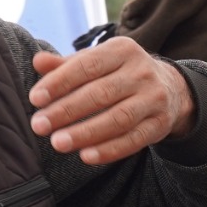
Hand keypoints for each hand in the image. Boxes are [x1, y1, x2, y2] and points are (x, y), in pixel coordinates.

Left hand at [29, 38, 193, 164]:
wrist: (170, 88)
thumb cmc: (119, 74)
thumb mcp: (97, 62)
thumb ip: (67, 65)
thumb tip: (38, 62)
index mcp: (122, 50)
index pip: (87, 65)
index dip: (60, 82)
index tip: (35, 99)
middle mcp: (142, 72)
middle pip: (101, 93)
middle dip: (67, 111)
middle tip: (39, 126)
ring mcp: (154, 98)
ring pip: (118, 118)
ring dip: (86, 133)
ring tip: (58, 143)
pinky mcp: (160, 124)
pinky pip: (133, 140)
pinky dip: (109, 150)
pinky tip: (86, 156)